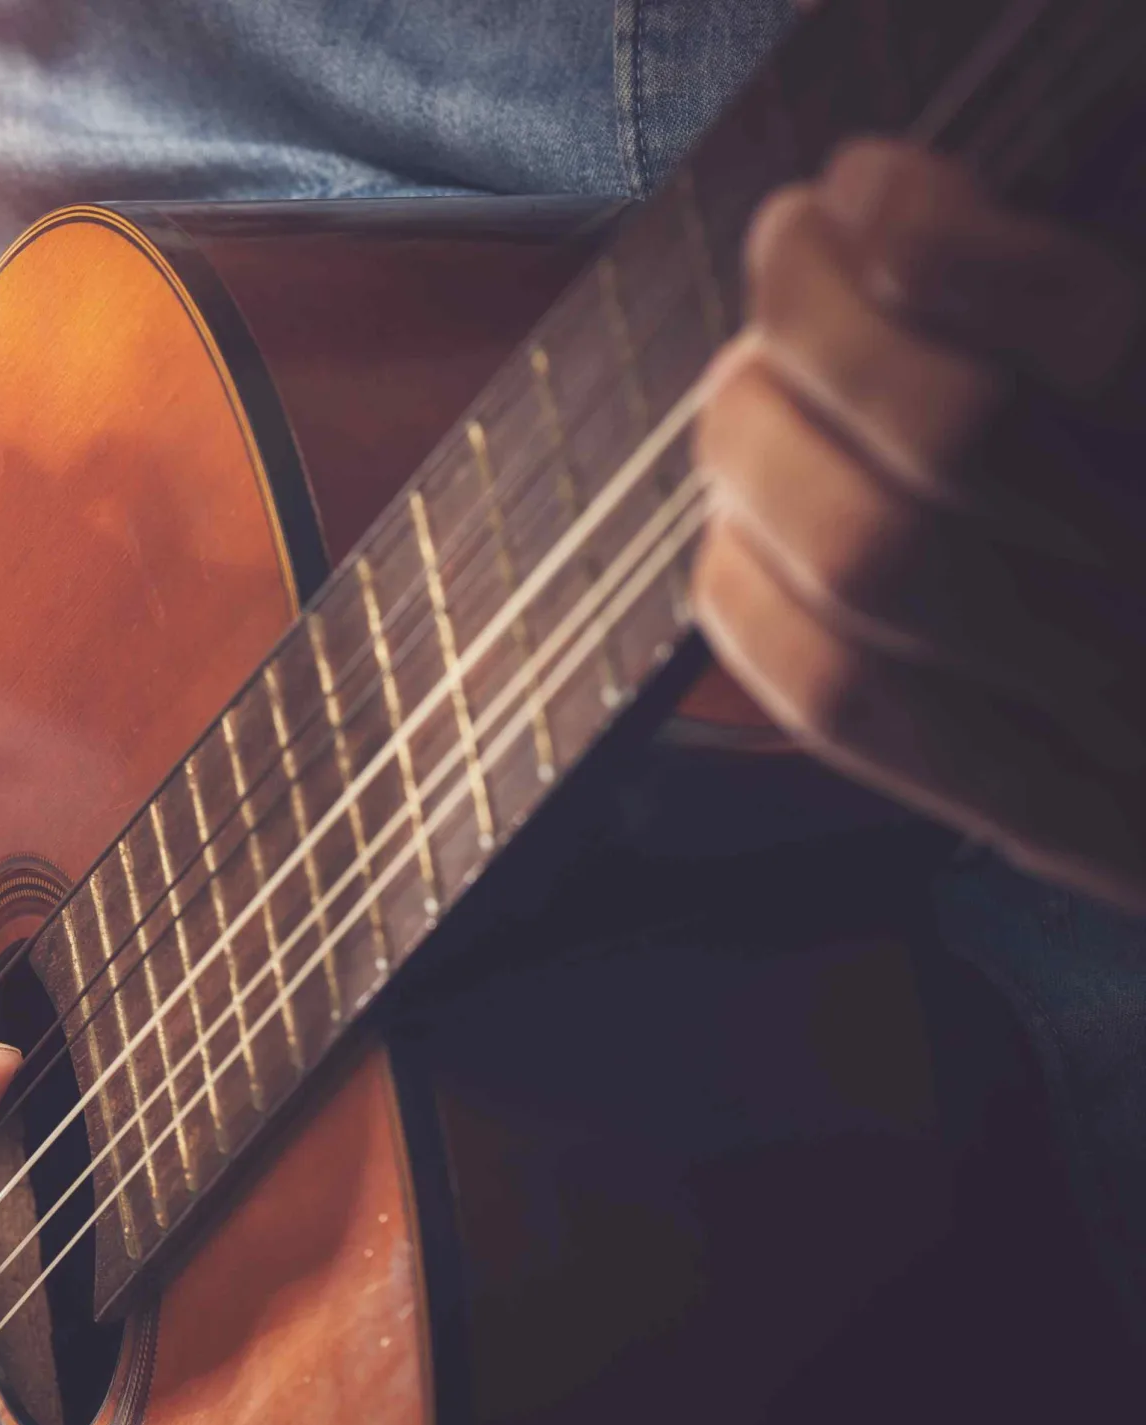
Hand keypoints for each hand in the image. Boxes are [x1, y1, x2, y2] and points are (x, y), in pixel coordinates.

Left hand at [694, 138, 1145, 911]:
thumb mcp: (1138, 408)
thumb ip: (1060, 331)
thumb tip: (885, 218)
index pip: (1099, 342)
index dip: (947, 249)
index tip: (870, 184)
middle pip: (955, 436)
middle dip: (824, 324)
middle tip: (786, 252)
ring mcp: (1136, 735)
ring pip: (872, 561)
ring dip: (763, 442)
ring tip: (746, 379)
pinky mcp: (1062, 822)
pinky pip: (846, 700)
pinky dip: (751, 592)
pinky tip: (737, 530)